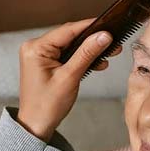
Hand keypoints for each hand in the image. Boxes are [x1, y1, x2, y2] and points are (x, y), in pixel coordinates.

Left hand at [16, 19, 121, 141]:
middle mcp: (36, 48)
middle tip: (113, 43)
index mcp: (36, 48)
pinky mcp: (47, 64)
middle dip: (92, 40)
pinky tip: (97, 63)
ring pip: (71, 46)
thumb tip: (103, 36)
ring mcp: (41, 56)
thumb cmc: (47, 105)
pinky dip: (82, 59)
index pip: (68, 30)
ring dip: (89, 51)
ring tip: (109, 54)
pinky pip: (68, 56)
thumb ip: (87, 54)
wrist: (37, 125)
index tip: (109, 26)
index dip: (90, 27)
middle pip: (70, 37)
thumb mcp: (70, 77)